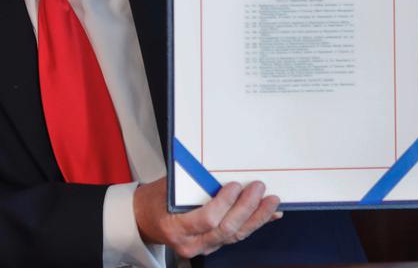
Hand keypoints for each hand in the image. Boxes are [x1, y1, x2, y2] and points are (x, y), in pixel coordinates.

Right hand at [133, 177, 280, 257]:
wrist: (145, 220)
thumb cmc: (156, 199)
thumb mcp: (170, 186)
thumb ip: (195, 183)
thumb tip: (222, 171)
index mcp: (176, 227)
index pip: (207, 219)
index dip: (225, 203)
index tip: (235, 185)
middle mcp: (190, 243)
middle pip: (226, 229)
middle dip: (247, 208)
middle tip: (258, 188)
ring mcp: (202, 247)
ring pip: (235, 235)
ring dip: (257, 218)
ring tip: (272, 202)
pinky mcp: (212, 246)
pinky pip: (235, 236)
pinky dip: (253, 223)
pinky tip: (269, 215)